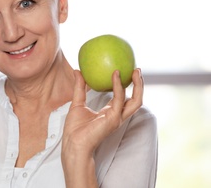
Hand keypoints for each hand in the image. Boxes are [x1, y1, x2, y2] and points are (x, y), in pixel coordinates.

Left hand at [61, 69, 143, 186]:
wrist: (73, 143)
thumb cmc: (75, 128)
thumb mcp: (77, 102)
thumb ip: (80, 87)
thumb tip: (77, 70)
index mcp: (110, 112)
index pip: (124, 98)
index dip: (127, 85)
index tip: (126, 70)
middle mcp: (117, 115)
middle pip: (135, 99)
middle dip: (139, 85)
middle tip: (137, 69)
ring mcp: (117, 118)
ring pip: (135, 101)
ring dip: (138, 85)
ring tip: (136, 71)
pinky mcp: (113, 118)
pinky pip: (119, 99)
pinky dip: (118, 86)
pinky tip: (115, 75)